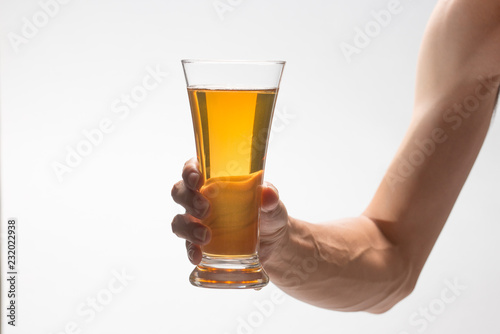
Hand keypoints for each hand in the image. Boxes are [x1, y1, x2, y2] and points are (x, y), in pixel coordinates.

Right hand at [171, 157, 289, 265]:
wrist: (273, 243)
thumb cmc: (267, 213)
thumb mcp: (272, 203)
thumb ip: (270, 197)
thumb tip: (268, 193)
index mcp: (216, 180)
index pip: (194, 168)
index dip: (190, 171)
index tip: (197, 179)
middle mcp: (202, 198)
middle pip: (180, 192)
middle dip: (188, 199)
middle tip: (205, 208)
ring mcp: (199, 221)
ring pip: (180, 220)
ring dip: (187, 227)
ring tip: (206, 236)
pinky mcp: (201, 243)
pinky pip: (188, 245)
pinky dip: (190, 250)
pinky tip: (197, 256)